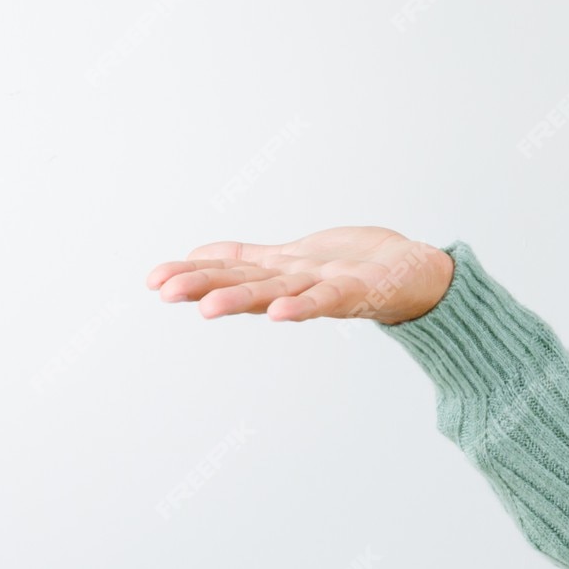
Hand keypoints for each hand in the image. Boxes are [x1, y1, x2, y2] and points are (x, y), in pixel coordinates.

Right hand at [146, 226, 453, 324]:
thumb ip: (249, 260)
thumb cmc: (353, 266)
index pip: (228, 270)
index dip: (192, 273)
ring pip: (276, 294)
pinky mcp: (359, 291)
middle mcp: (295, 285)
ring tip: (206, 308)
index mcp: (278, 275)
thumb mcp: (292, 257)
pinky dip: (302, 307)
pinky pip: (326, 300)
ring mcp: (324, 288)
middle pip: (245, 284)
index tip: (153, 280)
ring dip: (241, 301)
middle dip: (204, 287)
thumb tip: (199, 255)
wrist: (416, 275)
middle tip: (164, 293)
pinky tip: (279, 313)